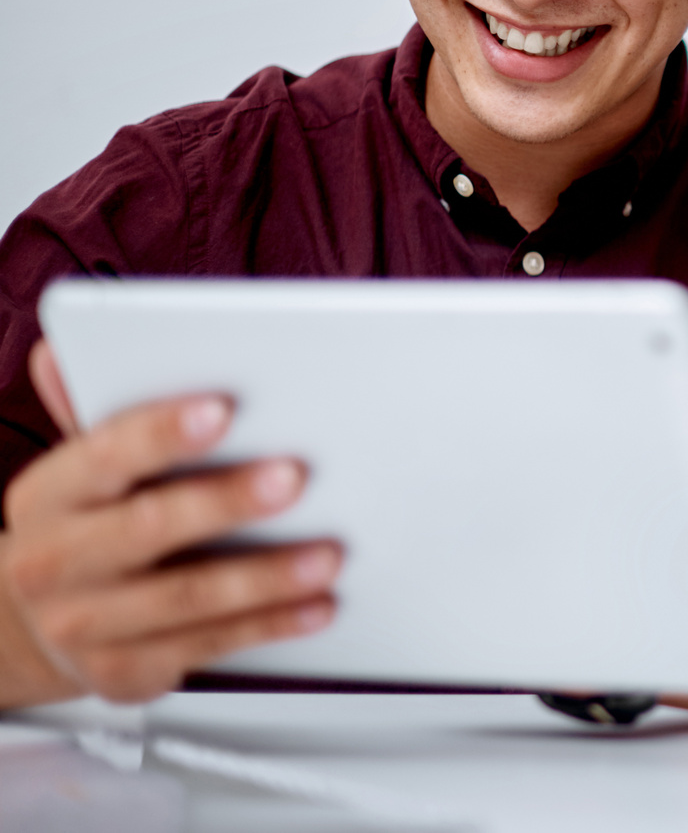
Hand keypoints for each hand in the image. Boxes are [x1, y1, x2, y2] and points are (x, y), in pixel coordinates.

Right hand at [0, 340, 339, 703]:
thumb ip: (93, 408)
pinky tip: (317, 605)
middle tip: (295, 477)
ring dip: (266, 577)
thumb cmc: (84, 525)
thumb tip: (65, 346)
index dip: (162, 433)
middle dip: (226, 502)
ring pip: (187, 599)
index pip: (104, 456)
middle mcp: (55, 562)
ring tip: (329, 553)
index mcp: (49, 496)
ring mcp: (87, 623)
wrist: (29, 625)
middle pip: (148, 528)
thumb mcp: (80, 468)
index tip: (223, 409)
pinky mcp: (125, 670)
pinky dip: (270, 625)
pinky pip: (209, 646)